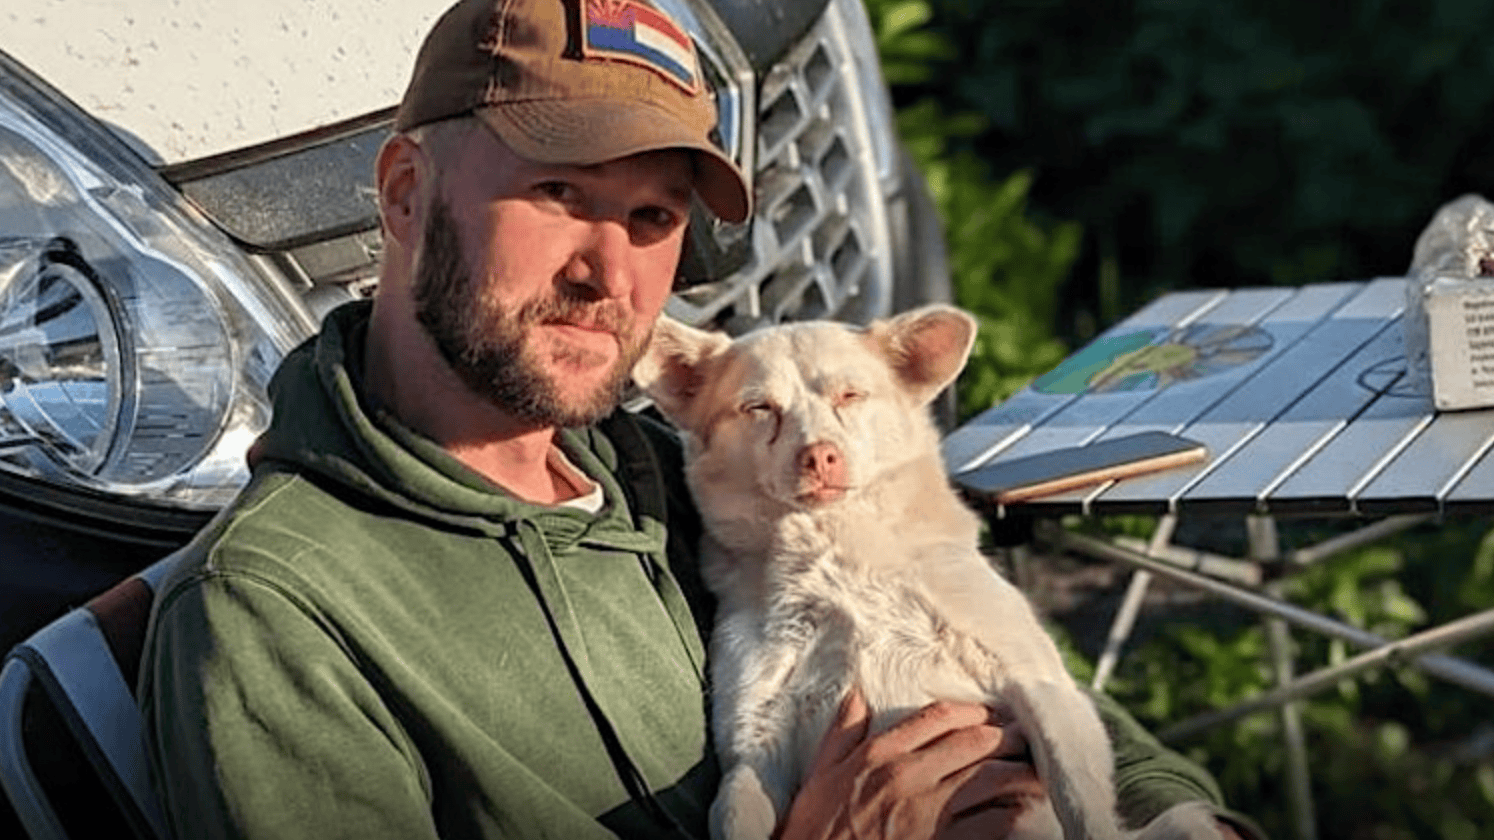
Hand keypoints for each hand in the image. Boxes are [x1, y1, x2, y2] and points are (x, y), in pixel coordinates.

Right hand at [774, 689, 1045, 839]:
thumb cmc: (814, 831)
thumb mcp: (818, 776)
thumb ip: (842, 734)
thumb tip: (857, 695)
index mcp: (879, 755)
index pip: (938, 717)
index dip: (973, 711)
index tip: (991, 714)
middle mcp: (908, 776)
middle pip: (974, 742)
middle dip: (1007, 736)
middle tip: (1027, 735)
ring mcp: (928, 812)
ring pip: (991, 779)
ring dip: (1020, 772)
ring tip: (1037, 770)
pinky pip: (991, 824)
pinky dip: (1012, 815)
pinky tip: (1023, 812)